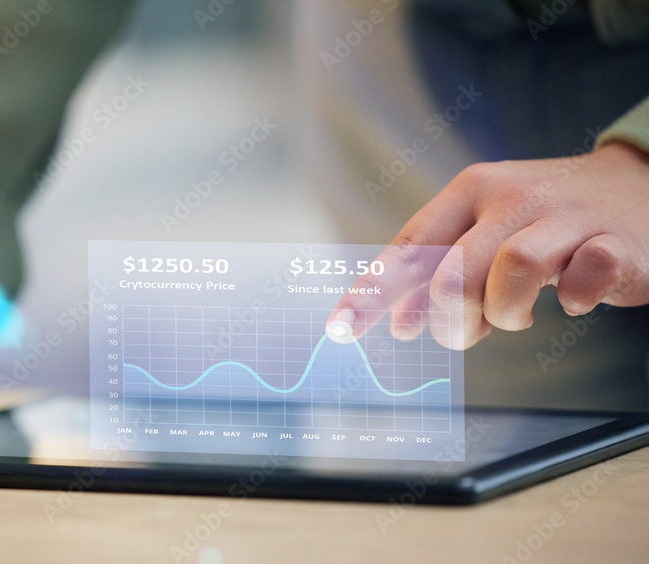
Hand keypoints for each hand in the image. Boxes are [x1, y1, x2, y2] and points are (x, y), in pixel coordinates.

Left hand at [329, 141, 648, 348]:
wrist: (637, 186)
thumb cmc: (542, 221)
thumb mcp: (486, 230)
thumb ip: (442, 270)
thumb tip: (400, 322)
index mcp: (471, 190)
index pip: (410, 245)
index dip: (374, 291)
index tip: (342, 329)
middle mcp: (513, 196)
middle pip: (454, 268)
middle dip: (447, 318)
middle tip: (461, 333)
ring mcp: (567, 215)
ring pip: (512, 269)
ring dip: (503, 313)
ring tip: (513, 319)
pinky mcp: (616, 241)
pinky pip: (584, 277)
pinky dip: (571, 300)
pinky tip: (567, 302)